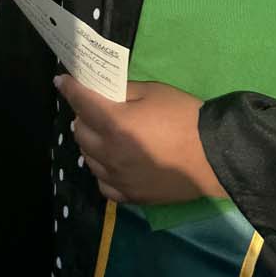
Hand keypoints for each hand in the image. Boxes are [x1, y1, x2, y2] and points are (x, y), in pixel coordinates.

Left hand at [54, 76, 227, 206]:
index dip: (69, 88)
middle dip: (83, 116)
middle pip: (80, 132)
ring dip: (91, 143)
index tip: (61, 81)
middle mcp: (109, 153)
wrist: (213, 155)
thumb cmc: (184, 117)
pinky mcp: (130, 195)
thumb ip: (124, 91)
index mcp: (114, 124)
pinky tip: (113, 162)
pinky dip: (102, 170)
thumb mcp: (154, 92)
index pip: (82, 102)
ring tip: (104, 134)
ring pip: (88, 159)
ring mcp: (118, 177)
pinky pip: (103, 183)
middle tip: (94, 107)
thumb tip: (105, 91)